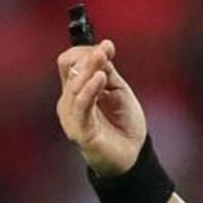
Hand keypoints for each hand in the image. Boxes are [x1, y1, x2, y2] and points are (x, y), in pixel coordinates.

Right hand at [56, 39, 146, 176]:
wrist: (133, 156)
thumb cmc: (125, 125)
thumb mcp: (120, 92)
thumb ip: (109, 72)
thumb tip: (104, 47)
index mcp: (78, 90)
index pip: (70, 63)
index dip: (86, 52)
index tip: (108, 46)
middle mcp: (70, 100)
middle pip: (69, 69)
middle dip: (87, 57)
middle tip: (104, 50)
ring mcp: (72, 115)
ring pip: (74, 85)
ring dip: (90, 69)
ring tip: (103, 58)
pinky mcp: (79, 129)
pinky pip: (81, 105)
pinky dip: (90, 89)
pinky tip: (100, 78)